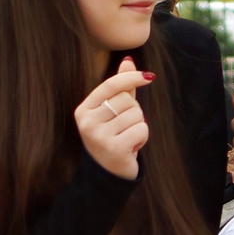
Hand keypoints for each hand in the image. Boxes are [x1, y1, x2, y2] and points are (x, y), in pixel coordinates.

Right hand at [74, 57, 152, 180]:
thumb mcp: (112, 111)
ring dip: (139, 126)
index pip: (111, 85)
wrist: (107, 173)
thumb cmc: (111, 136)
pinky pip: (141, 130)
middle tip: (124, 127)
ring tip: (127, 137)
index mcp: (84, 110)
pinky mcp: (114, 149)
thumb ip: (120, 87)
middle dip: (134, 112)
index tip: (149, 77)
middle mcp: (88, 122)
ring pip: (136, 115)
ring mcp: (99, 137)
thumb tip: (128, 61)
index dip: (131, 78)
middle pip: (126, 100)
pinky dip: (142, 138)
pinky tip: (131, 147)